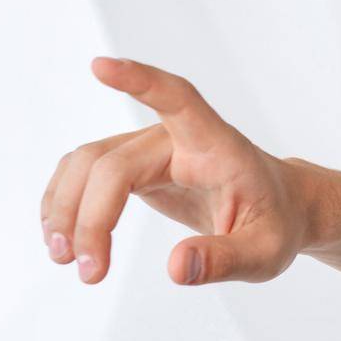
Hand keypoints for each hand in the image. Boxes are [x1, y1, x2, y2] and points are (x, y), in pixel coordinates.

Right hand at [40, 58, 312, 286]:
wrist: (278, 211)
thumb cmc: (275, 223)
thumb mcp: (266, 252)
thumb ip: (226, 260)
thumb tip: (177, 268)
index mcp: (217, 147)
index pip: (179, 100)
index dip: (141, 81)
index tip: (101, 66)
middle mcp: (177, 139)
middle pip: (113, 164)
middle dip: (91, 218)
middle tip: (89, 273)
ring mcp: (151, 150)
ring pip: (87, 164)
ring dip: (66, 210)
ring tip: (66, 261)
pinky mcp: (135, 167)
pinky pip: (85, 174)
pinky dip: (66, 204)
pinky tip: (63, 239)